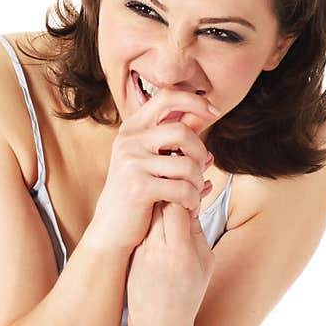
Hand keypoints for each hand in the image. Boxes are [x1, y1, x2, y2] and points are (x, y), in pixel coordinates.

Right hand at [86, 89, 217, 253]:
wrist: (111, 229)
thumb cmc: (136, 192)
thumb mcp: (150, 159)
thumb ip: (173, 136)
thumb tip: (205, 113)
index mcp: (132, 128)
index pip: (167, 96)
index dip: (195, 100)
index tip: (214, 112)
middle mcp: (128, 140)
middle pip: (183, 131)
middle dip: (200, 151)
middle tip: (200, 169)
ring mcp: (131, 162)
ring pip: (187, 164)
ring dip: (197, 181)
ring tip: (193, 193)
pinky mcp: (139, 187)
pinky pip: (183, 188)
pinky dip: (192, 200)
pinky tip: (188, 206)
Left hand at [126, 198, 215, 323]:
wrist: (157, 323)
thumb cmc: (188, 294)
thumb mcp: (204, 265)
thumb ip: (197, 233)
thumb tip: (191, 203)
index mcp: (179, 252)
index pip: (175, 205)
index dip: (183, 191)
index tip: (192, 187)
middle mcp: (155, 249)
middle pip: (158, 205)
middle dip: (169, 188)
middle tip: (179, 178)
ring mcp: (140, 251)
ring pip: (147, 213)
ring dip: (158, 199)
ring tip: (169, 189)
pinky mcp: (131, 253)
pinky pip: (142, 226)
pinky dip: (151, 216)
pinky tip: (159, 210)